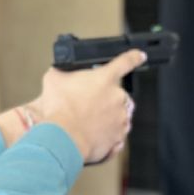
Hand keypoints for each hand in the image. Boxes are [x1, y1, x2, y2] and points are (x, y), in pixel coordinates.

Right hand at [34, 49, 142, 164]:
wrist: (63, 138)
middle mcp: (117, 98)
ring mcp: (120, 119)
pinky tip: (92, 135)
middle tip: (87, 105)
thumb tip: (60, 72)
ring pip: (118, 115)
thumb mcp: (54, 80)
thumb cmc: (60, 110)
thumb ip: (62, 72)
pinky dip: (106, 135)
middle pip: (118, 94)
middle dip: (105, 99)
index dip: (134, 57)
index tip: (139, 56)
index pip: (125, 62)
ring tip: (87, 122)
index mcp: (105, 79)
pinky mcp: (118, 138)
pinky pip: (116, 135)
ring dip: (107, 117)